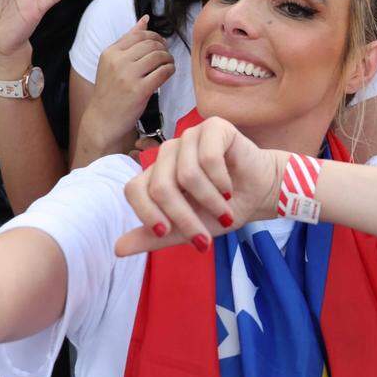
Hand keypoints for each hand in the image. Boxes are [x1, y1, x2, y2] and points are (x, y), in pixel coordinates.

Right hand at [83, 16, 174, 146]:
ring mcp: (128, 76)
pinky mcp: (139, 90)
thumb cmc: (109, 91)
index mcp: (110, 53)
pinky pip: (162, 72)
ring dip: (168, 58)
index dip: (155, 36)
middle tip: (167, 55)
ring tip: (168, 64)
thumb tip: (145, 19)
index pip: (139, 35)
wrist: (102, 120)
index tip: (161, 43)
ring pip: (158, 56)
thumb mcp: (112, 63)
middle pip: (150, 44)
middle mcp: (118, 62)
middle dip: (163, 47)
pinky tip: (168, 73)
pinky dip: (170, 70)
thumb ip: (128, 40)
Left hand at [114, 117, 285, 256]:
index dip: (147, 214)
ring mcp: (189, 136)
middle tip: (205, 237)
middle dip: (184, 218)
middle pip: (160, 187)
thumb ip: (154, 237)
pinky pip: (209, 158)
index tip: (167, 233)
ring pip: (187, 174)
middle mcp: (168, 152)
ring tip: (224, 210)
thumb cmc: (221, 210)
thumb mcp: (187, 230)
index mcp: (156, 173)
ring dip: (209, 202)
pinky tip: (230, 188)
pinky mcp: (213, 127)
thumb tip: (117, 249)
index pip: (134, 190)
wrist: (259, 194)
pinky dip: (221, 181)